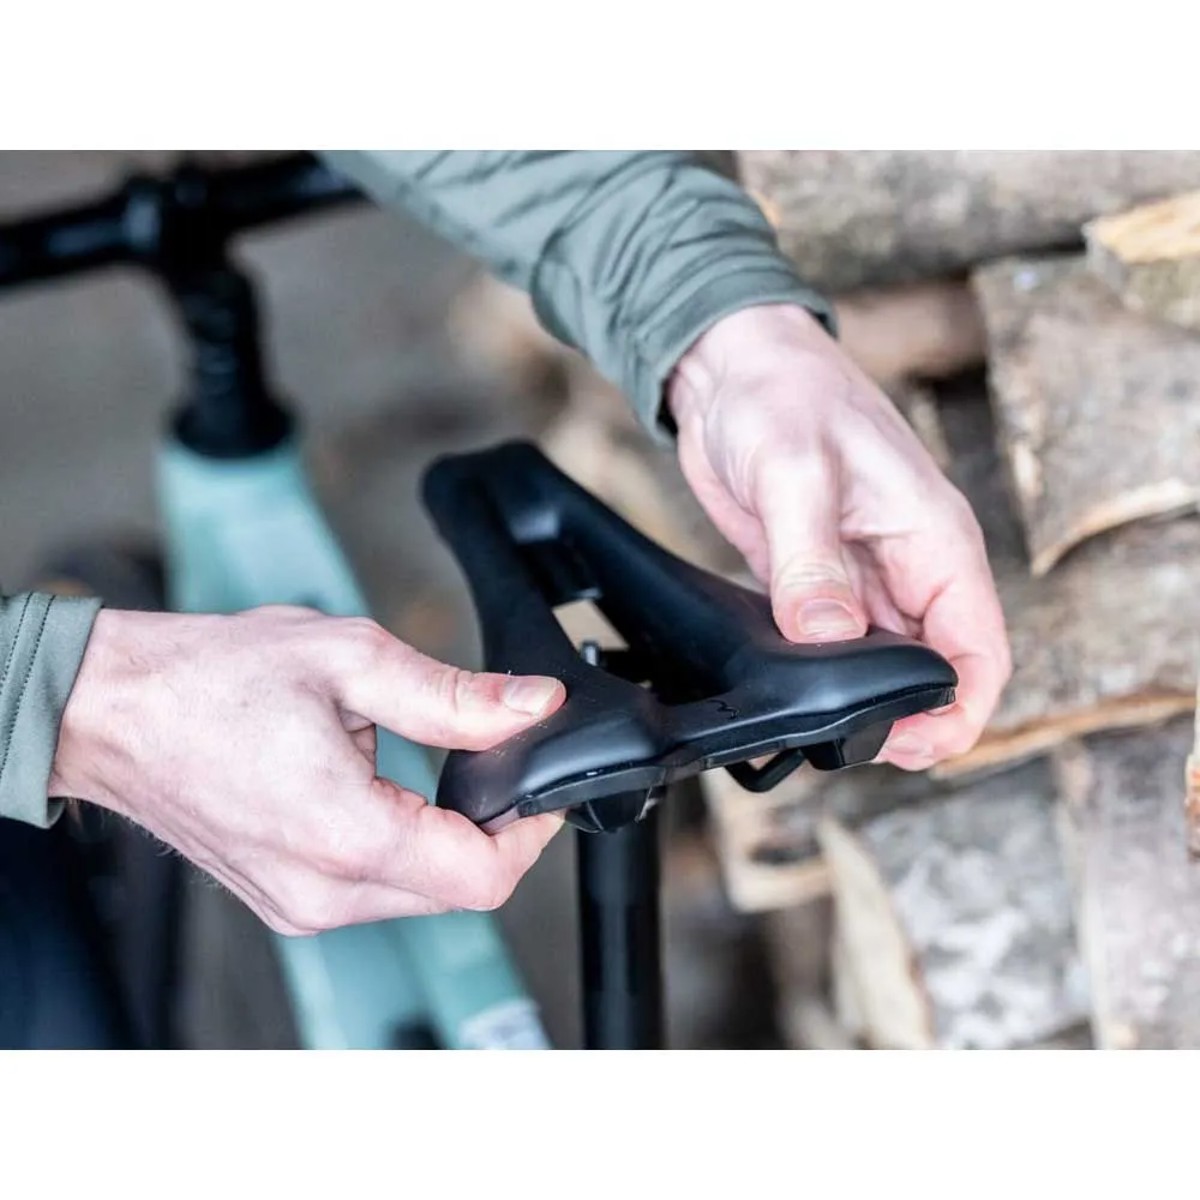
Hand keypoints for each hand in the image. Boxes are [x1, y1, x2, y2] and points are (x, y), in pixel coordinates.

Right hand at [49, 606, 566, 933]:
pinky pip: (373, 892)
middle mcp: (322, 892)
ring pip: (420, 894)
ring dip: (441, 838)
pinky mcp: (285, 903)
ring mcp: (299, 906)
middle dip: (490, 831)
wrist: (112, 710)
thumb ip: (455, 696)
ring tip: (410, 765)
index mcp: (345, 835)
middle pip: (458, 891)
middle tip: (481, 760)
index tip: (538, 787)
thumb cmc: (210, 679)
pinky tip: (374, 791)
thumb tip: (533, 707)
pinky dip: (397, 848)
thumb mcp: (351, 660)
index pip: (483, 878)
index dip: (529, 833)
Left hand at [667, 304, 1009, 769]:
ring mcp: (863, 575)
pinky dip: (819, 674)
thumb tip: (827, 641)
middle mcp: (910, 565)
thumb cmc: (781, 392)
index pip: (979, 650)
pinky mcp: (816, 579)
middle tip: (850, 747)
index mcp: (936, 539)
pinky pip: (832, 643)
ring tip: (816, 731)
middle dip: (906, 717)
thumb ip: (813, 562)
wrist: (730, 364)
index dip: (958, 711)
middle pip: (934, 668)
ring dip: (861, 700)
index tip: (910, 746)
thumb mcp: (798, 472)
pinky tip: (788, 693)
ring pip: (881, 662)